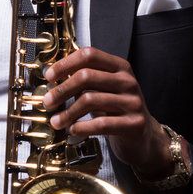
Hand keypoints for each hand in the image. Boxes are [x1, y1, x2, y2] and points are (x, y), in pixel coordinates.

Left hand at [42, 46, 171, 176]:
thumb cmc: (117, 111)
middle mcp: (128, 81)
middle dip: (61, 90)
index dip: (66, 64)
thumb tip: (51, 79)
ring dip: (67, 113)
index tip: (49, 76)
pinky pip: (101, 124)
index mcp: (120, 67)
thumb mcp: (104, 90)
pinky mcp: (134, 124)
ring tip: (56, 122)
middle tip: (48, 102)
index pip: (89, 55)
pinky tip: (73, 130)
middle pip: (86, 76)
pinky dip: (82, 127)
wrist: (144, 137)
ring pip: (90, 100)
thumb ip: (85, 81)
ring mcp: (133, 102)